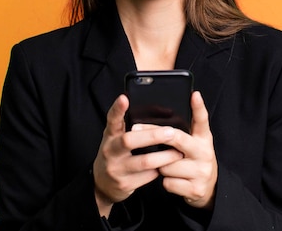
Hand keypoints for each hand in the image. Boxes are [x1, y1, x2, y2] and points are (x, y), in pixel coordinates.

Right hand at [92, 95, 183, 216]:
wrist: (102, 184)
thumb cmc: (116, 154)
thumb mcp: (116, 138)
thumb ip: (127, 127)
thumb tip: (153, 111)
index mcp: (110, 136)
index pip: (112, 119)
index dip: (117, 109)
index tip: (124, 98)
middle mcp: (110, 151)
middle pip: (129, 140)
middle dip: (153, 136)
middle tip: (172, 132)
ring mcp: (116, 168)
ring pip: (144, 161)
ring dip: (165, 156)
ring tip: (178, 152)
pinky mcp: (125, 184)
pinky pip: (148, 176)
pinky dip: (160, 170)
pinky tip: (167, 167)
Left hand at [157, 91, 217, 209]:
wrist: (205, 191)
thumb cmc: (192, 161)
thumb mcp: (193, 145)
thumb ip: (182, 132)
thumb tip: (160, 119)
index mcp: (204, 139)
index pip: (202, 120)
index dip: (199, 107)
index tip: (194, 95)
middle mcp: (205, 153)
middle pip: (177, 138)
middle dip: (154, 134)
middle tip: (135, 128)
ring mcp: (201, 171)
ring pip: (166, 165)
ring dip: (160, 166)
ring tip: (167, 166)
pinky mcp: (195, 189)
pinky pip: (168, 182)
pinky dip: (166, 182)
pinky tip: (173, 181)